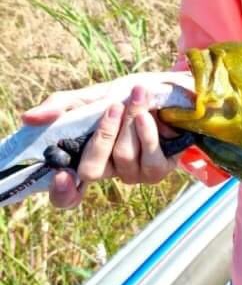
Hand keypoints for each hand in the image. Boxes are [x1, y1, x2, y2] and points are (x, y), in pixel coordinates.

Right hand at [24, 84, 176, 209]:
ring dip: (131, 122)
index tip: (60, 176)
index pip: (67, 194)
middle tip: (114, 107)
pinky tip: (150, 115)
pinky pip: (149, 158)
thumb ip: (63, 106)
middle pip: (92, 171)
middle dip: (103, 135)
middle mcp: (108, 171)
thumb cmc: (127, 96)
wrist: (170, 90)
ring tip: (138, 98)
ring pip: (123, 157)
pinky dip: (148, 132)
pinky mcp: (158, 170)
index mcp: (85, 158)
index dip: (62, 192)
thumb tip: (28, 118)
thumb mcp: (93, 96)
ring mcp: (134, 174)